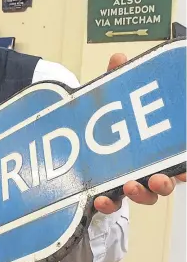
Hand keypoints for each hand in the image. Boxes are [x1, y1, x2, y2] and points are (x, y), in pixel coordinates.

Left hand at [94, 53, 186, 213]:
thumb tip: (118, 57)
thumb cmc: (110, 118)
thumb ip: (118, 80)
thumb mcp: (114, 98)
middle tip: (159, 178)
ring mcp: (131, 180)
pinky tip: (100, 199)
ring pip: (143, 195)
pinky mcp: (110, 190)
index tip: (185, 169)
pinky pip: (114, 202)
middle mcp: (149, 167)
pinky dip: (109, 203)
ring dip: (140, 194)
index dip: (186, 167)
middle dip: (165, 183)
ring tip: (130, 186)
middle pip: (165, 182)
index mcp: (158, 147)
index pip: (179, 160)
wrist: (85, 133)